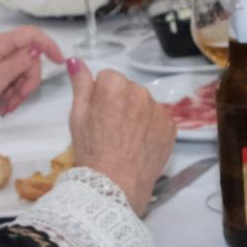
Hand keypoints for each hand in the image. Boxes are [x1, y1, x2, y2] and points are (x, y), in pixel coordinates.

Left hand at [0, 27, 66, 120]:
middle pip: (30, 58)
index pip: (32, 35)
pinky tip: (3, 105)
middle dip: (28, 80)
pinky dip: (12, 93)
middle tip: (18, 98)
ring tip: (7, 106)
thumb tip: (37, 48)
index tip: (60, 61)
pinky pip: (12, 79)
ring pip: (23, 71)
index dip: (49, 46)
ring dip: (19, 90)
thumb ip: (18, 62)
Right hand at [66, 60, 174, 214]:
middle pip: (128, 90)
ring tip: (127, 140)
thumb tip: (76, 61)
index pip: (107, 78)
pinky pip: (159, 120)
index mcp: (114, 84)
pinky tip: (140, 145)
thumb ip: (80, 85)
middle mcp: (140, 91)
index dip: (101, 97)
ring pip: (144, 104)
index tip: (99, 116)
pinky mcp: (170, 126)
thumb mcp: (77, 116)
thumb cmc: (91, 151)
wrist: (115, 186)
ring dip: (138, 115)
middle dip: (121, 103)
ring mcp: (158, 109)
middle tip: (112, 130)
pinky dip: (151, 129)